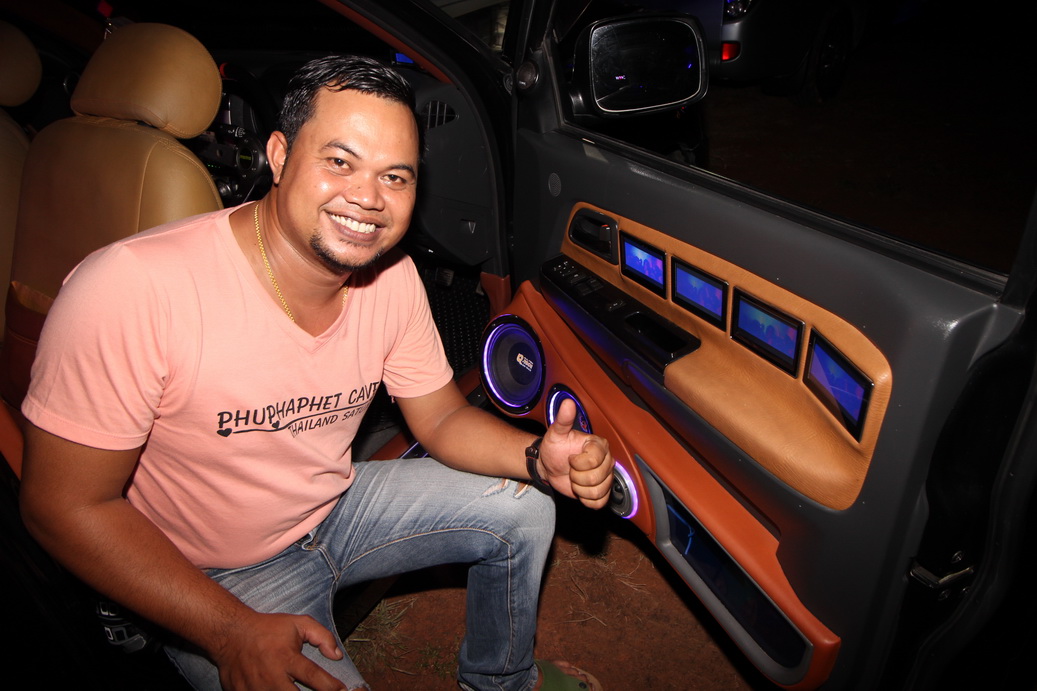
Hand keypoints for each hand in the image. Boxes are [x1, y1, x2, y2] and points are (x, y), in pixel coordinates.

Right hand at [210, 609, 347, 690]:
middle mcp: (272, 676)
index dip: (331, 687)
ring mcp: (255, 689)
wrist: (231, 633)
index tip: (341, 690)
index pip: (314, 677)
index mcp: (286, 658)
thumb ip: (322, 636)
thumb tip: (336, 655)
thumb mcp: (298, 624)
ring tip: (293, 688)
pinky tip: (276, 690)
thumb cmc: (266, 629)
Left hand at [539, 398, 613, 508]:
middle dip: (577, 477)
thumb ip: (563, 419)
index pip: (594, 460)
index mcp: (598, 445)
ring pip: (597, 491)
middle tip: (571, 469)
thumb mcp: (556, 433)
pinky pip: (599, 502)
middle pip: (597, 478)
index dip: (578, 463)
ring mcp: (605, 477)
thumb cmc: (554, 448)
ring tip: (574, 478)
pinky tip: (580, 489)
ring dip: (580, 489)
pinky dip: (585, 500)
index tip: (570, 458)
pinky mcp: (602, 491)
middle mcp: (606, 461)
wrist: (550, 465)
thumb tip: (568, 403)